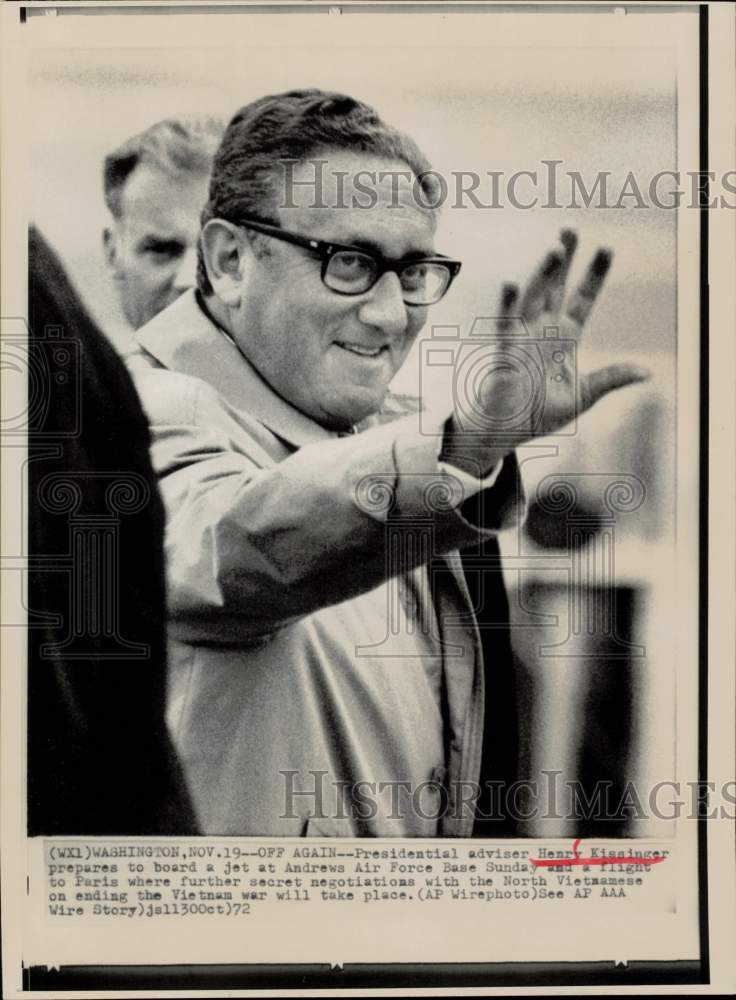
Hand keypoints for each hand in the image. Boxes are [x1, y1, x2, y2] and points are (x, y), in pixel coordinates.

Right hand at [441, 229, 650, 475]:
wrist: (504, 431)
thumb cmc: (538, 414)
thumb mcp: (583, 396)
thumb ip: (610, 379)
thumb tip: (646, 372)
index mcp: (565, 337)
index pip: (583, 298)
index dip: (595, 274)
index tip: (607, 248)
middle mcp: (543, 329)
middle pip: (556, 286)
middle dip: (565, 258)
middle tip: (571, 229)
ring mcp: (523, 336)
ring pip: (535, 296)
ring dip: (544, 273)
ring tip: (555, 248)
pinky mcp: (506, 350)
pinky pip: (507, 323)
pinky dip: (508, 303)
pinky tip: (512, 281)